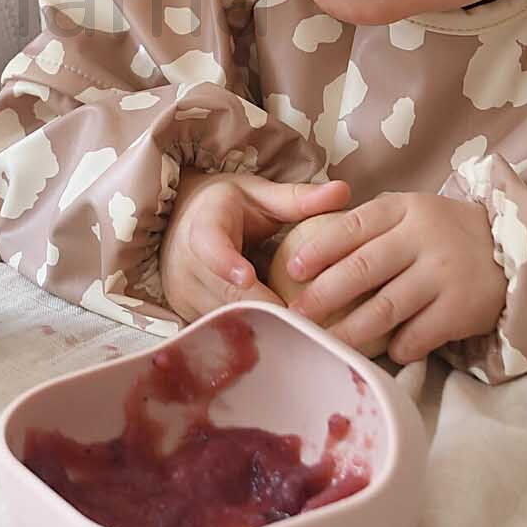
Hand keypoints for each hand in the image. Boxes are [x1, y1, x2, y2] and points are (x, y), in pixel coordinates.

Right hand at [161, 173, 351, 321]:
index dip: (226, 263)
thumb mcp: (260, 195)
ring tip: (302, 330)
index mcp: (204, 226)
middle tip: (307, 320)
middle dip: (267, 306)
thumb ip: (299, 198)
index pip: (210, 246)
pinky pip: (223, 329)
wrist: (182, 222)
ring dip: (263, 324)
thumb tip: (344, 191)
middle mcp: (186, 264)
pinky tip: (281, 336)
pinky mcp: (189, 315)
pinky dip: (251, 331)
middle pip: (226, 293)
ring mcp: (184, 294)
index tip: (247, 276)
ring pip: (227, 317)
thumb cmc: (228, 207)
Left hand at [283, 192, 507, 365]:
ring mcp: (444, 274)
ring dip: (351, 330)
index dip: (318, 250)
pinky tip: (388, 352)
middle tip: (296, 315)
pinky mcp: (461, 308)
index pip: (352, 227)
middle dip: (323, 295)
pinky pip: (419, 334)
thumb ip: (372, 226)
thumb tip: (311, 250)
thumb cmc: (447, 233)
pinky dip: (399, 347)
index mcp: (405, 209)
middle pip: (362, 269)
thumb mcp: (413, 213)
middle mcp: (424, 238)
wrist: (517, 248)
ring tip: (327, 343)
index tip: (291, 270)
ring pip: (385, 308)